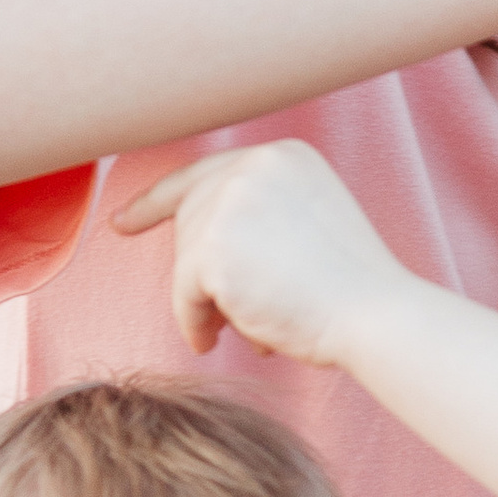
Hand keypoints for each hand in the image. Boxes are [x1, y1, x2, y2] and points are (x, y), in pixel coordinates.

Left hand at [115, 136, 407, 364]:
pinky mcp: (213, 248)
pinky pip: (182, 293)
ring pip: (186, 259)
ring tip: (246, 329)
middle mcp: (253, 166)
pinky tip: (213, 341)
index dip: (158, 202)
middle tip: (225, 316)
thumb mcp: (309, 225)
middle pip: (191, 220)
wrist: (375, 316)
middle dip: (200, 272)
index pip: (205, 174)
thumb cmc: (350, 291)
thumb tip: (193, 243)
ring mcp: (231, 203)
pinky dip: (194, 322)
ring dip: (206, 302)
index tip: (122, 223)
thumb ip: (258, 217)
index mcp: (282, 156)